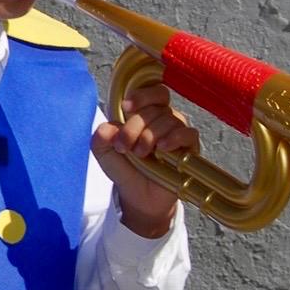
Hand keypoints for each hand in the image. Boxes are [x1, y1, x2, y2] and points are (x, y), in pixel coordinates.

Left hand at [92, 83, 198, 237]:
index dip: (142, 95)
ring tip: (140, 154)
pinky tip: (162, 148)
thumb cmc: (124, 169)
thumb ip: (100, 138)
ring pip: (170, 119)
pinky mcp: (190, 148)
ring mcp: (176, 132)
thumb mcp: (104, 153)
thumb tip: (107, 128)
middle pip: (156, 107)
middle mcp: (162, 119)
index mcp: (142, 114)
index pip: (151, 92)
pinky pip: (188, 133)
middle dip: (136, 125)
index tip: (126, 108)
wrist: (138, 196)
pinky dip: (174, 138)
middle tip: (125, 145)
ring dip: (150, 135)